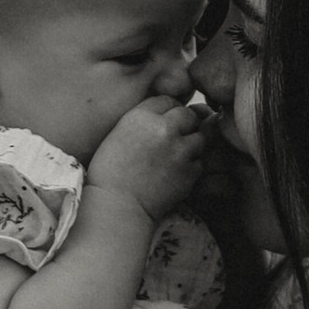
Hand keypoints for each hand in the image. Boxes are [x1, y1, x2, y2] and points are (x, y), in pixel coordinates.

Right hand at [84, 92, 212, 222]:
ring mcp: (180, 151)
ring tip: (175, 156)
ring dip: (191, 144)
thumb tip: (165, 115)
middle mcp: (164, 129)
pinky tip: (176, 173)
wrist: (117, 207)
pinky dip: (191, 165)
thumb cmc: (108, 173)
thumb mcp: (117, 134)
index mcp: (141, 116)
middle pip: (188, 115)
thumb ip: (142, 120)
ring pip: (200, 137)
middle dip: (183, 124)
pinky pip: (199, 161)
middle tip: (172, 139)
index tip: (161, 123)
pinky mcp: (190, 172)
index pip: (167, 100)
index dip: (166, 111)